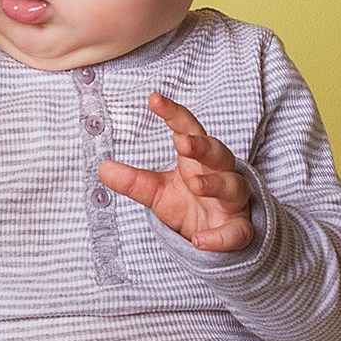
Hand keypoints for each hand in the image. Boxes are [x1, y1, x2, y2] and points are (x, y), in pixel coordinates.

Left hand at [97, 92, 254, 252]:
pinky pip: (236, 232)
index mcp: (198, 160)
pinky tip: (201, 241)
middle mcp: (220, 174)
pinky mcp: (238, 229)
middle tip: (183, 142)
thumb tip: (102, 167)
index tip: (154, 99)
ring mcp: (231, 202)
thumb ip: (133, 181)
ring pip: (232, 186)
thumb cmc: (190, 206)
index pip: (189, 130)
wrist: (214, 240)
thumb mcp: (157, 193)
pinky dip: (220, 238)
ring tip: (195, 185)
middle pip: (218, 153)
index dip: (174, 114)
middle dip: (203, 146)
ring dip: (215, 183)